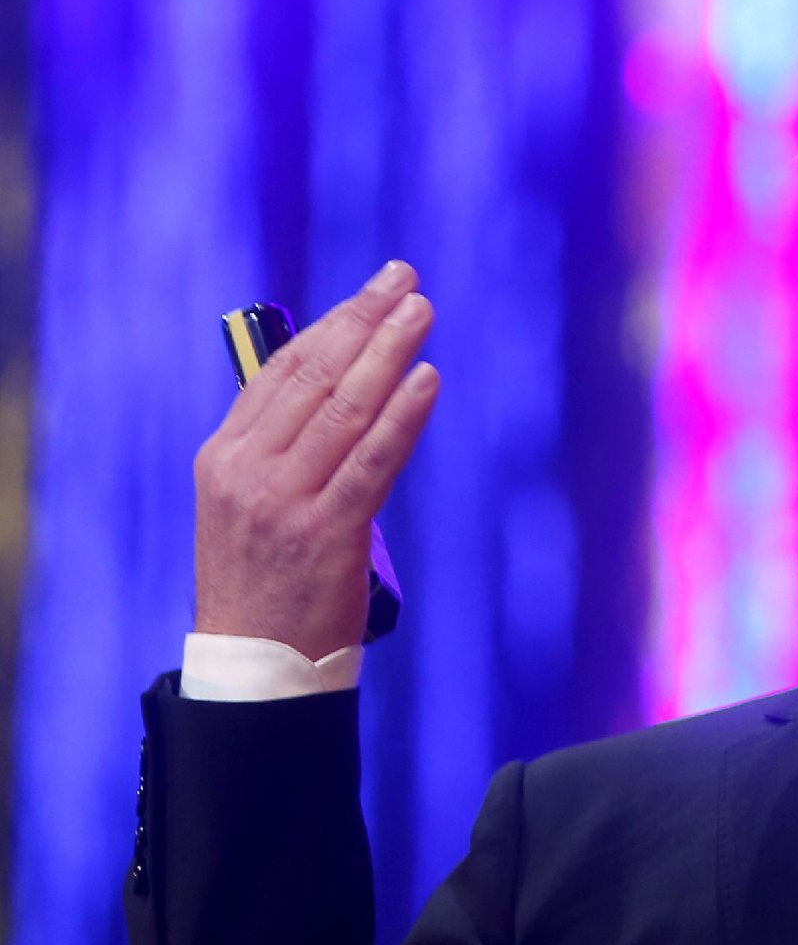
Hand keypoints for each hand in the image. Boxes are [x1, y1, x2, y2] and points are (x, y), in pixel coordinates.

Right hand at [193, 261, 438, 659]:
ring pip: (345, 409)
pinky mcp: (326, 533)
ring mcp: (284, 501)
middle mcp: (247, 471)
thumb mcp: (251, 503)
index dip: (332, 324)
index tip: (372, 291)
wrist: (256, 664)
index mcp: (223, 456)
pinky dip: (402, 416)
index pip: (281, 372)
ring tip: (421, 313)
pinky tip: (427, 380)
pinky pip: (372, 461)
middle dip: (364, 321)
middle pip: (313, 377)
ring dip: (389, 353)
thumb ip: (285, 447)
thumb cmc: (265, 579)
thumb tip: (344, 385)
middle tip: (405, 280)